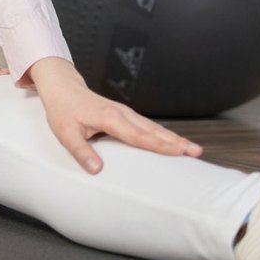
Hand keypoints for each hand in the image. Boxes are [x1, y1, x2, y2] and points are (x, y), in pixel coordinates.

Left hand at [19, 57, 202, 173]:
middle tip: (196, 153)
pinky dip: (163, 135)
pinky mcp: (126, 115)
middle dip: (176, 142)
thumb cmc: (63, 111)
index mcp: (109, 118)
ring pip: (154, 127)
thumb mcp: (66, 134)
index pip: (138, 134)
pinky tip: (174, 143)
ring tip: (193, 150)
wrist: (63, 89)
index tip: (178, 151)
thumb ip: (81, 152)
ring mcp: (125, 113)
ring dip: (174, 138)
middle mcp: (122, 114)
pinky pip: (148, 126)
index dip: (159, 144)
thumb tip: (96, 170)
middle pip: (153, 130)